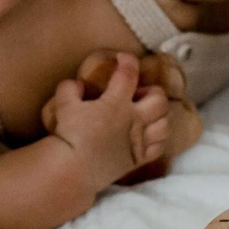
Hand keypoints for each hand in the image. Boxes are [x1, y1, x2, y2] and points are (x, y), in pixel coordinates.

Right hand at [41, 52, 170, 191]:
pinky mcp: (138, 159)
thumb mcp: (64, 105)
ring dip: (159, 115)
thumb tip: (77, 84)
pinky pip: (159, 147)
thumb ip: (70, 89)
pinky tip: (147, 135)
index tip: (122, 58)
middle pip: (159, 99)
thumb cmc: (70, 136)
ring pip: (165, 124)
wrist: (73, 170)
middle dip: (153, 91)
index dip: (128, 60)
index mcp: (116, 103)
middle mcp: (134, 120)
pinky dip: (158, 139)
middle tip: (138, 94)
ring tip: (146, 114)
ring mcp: (139, 141)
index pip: (129, 73)